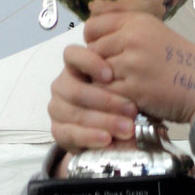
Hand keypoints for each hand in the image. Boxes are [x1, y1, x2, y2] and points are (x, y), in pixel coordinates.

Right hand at [48, 43, 139, 175]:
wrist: (105, 137)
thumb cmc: (118, 106)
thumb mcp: (124, 91)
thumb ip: (123, 82)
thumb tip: (137, 84)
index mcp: (75, 68)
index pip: (73, 55)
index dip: (89, 62)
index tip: (110, 75)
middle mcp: (62, 86)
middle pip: (77, 90)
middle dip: (107, 101)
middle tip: (133, 111)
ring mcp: (57, 109)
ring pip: (75, 113)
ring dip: (103, 121)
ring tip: (127, 129)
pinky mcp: (57, 131)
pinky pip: (70, 134)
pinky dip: (90, 137)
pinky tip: (107, 139)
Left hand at [85, 13, 194, 125]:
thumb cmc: (185, 66)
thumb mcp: (159, 35)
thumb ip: (130, 34)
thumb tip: (98, 41)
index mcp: (138, 22)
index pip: (93, 27)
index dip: (92, 43)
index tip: (100, 54)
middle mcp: (133, 38)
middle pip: (92, 52)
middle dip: (97, 67)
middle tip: (110, 78)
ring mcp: (132, 64)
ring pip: (97, 74)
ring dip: (103, 85)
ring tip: (117, 91)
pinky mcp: (134, 88)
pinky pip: (107, 94)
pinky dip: (112, 100)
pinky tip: (122, 102)